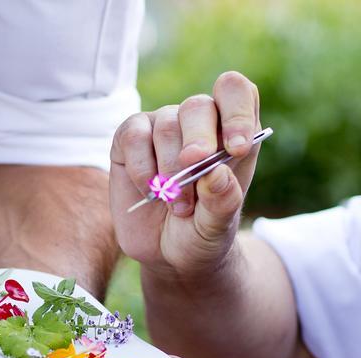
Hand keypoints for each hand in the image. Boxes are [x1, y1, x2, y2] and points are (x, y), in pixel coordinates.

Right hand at [110, 72, 260, 279]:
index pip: (238, 94)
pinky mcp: (129, 140)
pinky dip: (142, 169)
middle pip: (198, 106)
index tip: (236, 149)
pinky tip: (149, 191)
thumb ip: (223, 202)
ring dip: (170, 171)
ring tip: (176, 204)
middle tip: (194, 169)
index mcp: (233, 133)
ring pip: (166, 126)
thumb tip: (215, 172)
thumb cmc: (201, 233)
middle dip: (197, 140)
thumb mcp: (218, 227)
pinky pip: (134, 137)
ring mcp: (161, 128)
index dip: (237, 113)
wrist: (165, 254)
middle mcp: (198, 123)